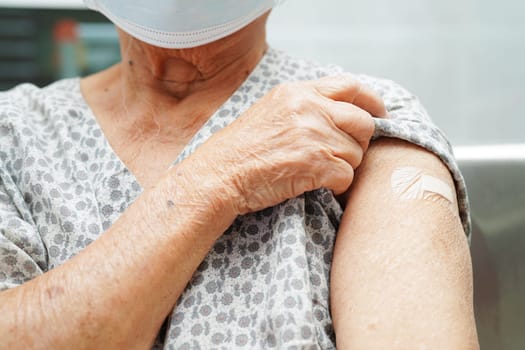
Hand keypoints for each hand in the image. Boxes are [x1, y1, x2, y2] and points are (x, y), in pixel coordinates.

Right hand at [186, 74, 386, 214]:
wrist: (219, 175)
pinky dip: (338, 185)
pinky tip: (319, 184)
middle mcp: (309, 108)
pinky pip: (347, 176)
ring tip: (320, 172)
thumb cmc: (240, 149)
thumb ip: (305, 106)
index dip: (371, 102)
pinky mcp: (314, 163)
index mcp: (298, 92)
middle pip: (363, 121)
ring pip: (356, 153)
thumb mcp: (271, 110)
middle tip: (347, 153)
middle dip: (361, 141)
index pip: (350, 86)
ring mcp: (313, 135)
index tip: (379, 115)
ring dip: (344, 166)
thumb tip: (339, 114)